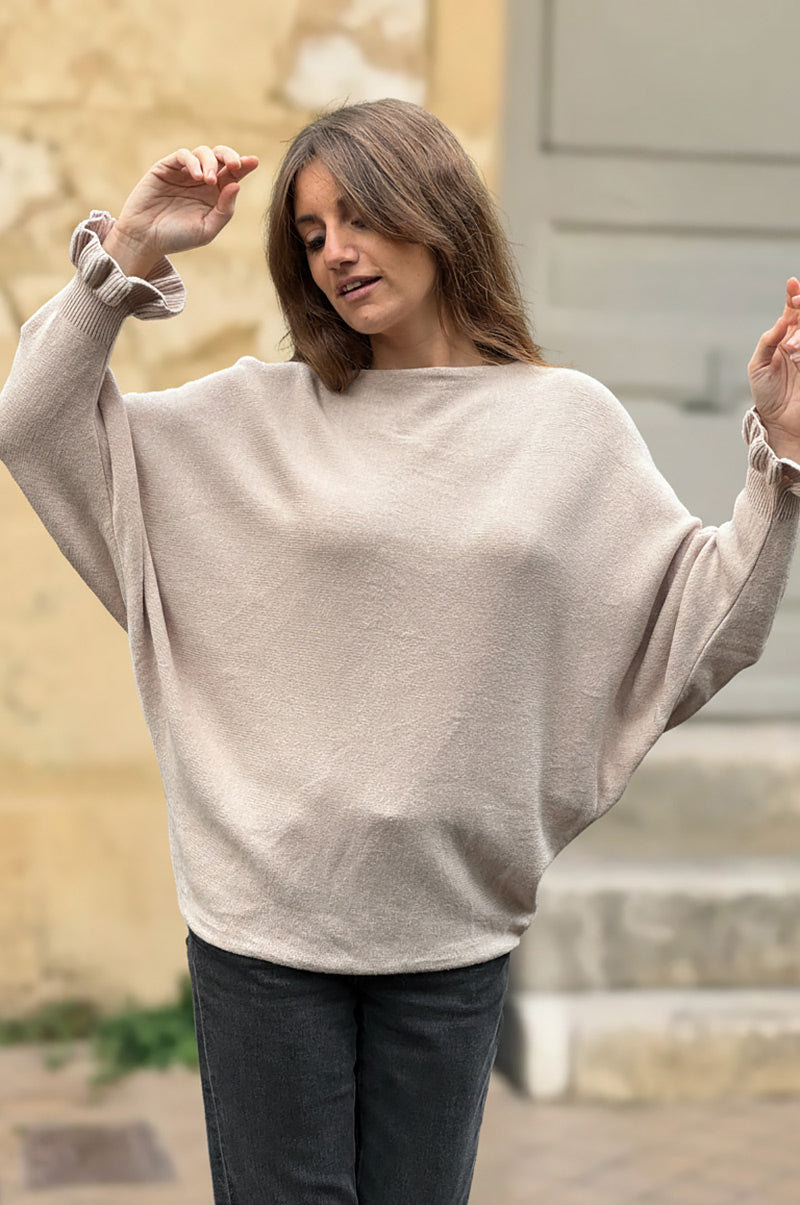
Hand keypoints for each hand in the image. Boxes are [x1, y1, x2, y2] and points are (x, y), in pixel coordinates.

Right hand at [101, 145, 258, 276]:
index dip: (244, 165)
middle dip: (230, 156)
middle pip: (220, 157)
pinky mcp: (166, 167)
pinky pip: (183, 155)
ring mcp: (184, 172)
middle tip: (234, 165)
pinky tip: (196, 176)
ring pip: (203, 152)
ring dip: (210, 162)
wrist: (146, 239)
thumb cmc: (178, 238)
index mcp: (215, 194)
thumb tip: (237, 185)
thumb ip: (225, 210)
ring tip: (209, 180)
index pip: (233, 174)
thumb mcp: (208, 229)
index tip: (254, 162)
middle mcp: (202, 180)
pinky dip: (192, 161)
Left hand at [748, 277, 799, 461]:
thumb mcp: (758, 366)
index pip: (793, 311)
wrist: (779, 421)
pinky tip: (796, 355)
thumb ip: (768, 341)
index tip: (791, 284)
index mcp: (785, 338)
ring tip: (792, 349)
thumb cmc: (766, 395)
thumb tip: (782, 321)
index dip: (794, 295)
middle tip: (796, 301)